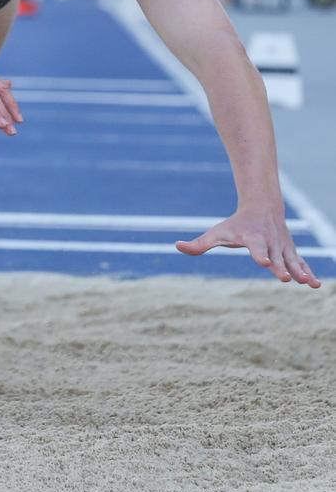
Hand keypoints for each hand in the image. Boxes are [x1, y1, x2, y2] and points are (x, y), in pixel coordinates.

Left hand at [175, 208, 320, 287]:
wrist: (262, 207)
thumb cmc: (236, 224)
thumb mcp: (217, 233)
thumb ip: (199, 243)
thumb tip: (176, 246)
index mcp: (252, 238)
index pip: (255, 248)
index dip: (259, 254)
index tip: (263, 262)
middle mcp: (270, 243)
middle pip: (276, 257)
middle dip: (281, 267)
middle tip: (287, 278)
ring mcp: (282, 247)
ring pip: (292, 261)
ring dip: (301, 272)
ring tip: (307, 284)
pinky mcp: (290, 252)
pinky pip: (301, 263)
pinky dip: (308, 272)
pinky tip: (315, 285)